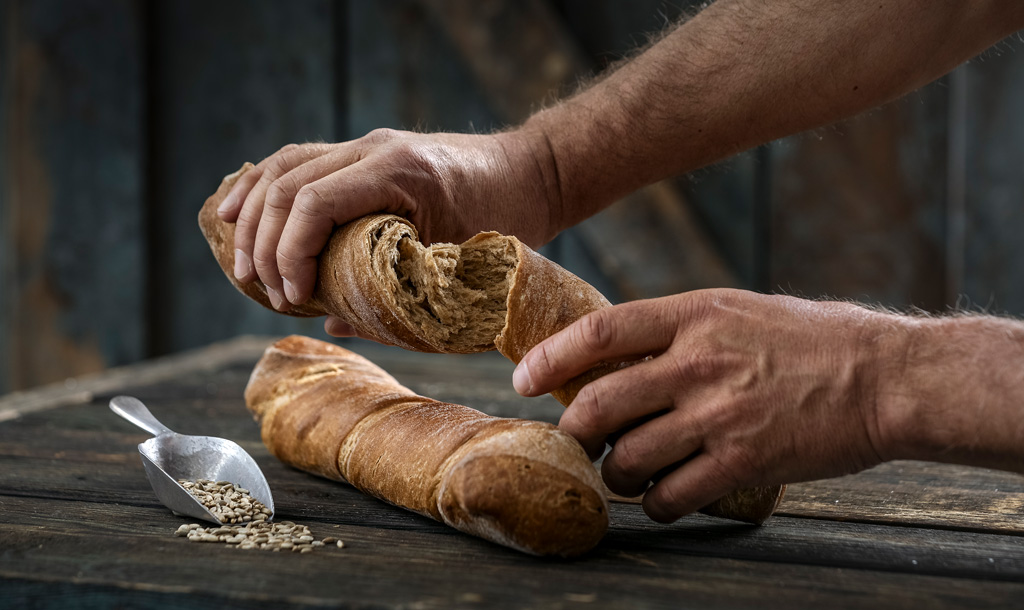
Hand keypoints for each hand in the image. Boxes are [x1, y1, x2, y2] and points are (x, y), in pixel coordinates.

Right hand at [217, 128, 558, 313]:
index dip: (290, 252)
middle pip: (289, 183)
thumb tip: (334, 323)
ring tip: (238, 261)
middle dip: (265, 242)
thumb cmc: (506, 220)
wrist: (531, 173)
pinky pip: (300, 160)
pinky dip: (265, 185)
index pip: (314, 201)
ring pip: (285, 165)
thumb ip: (400, 294)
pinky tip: (239, 210)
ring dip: (254, 212)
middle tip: (266, 291)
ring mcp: (367, 143)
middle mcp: (374, 148)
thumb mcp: (460, 265)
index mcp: (398, 171)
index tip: (293, 296)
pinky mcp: (364, 151)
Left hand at [512, 289, 905, 521]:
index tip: (522, 377)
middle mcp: (699, 362)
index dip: (550, 356)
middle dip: (574, 429)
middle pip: (600, 403)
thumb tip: (621, 353)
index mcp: (696, 314)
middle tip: (576, 438)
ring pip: (628, 457)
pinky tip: (662, 499)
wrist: (886, 378)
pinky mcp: (743, 462)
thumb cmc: (814, 340)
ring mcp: (720, 415)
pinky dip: (654, 504)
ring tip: (625, 472)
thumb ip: (682, 329)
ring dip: (615, 472)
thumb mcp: (740, 310)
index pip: (600, 331)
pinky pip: (670, 495)